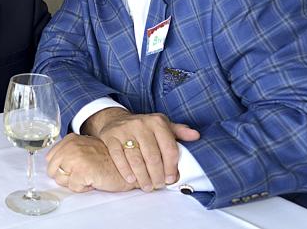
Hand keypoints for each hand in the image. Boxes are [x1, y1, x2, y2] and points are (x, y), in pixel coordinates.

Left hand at [45, 134, 135, 192]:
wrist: (127, 167)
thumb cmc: (106, 160)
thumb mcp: (84, 149)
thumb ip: (68, 153)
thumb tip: (52, 166)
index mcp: (70, 139)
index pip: (50, 159)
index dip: (61, 168)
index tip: (75, 168)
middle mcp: (70, 146)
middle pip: (52, 170)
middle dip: (66, 177)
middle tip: (82, 173)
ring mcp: (76, 158)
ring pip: (60, 180)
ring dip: (74, 183)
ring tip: (88, 176)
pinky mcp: (82, 171)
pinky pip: (73, 187)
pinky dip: (83, 188)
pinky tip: (93, 180)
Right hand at [85, 108, 199, 191]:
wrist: (116, 120)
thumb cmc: (144, 128)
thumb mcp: (162, 126)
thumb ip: (179, 132)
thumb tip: (196, 136)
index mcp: (157, 122)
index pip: (169, 148)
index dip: (172, 167)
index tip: (171, 179)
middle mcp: (140, 124)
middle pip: (152, 156)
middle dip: (157, 175)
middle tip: (159, 185)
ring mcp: (124, 130)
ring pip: (136, 158)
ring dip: (143, 176)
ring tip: (147, 186)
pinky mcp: (110, 136)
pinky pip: (118, 157)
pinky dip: (126, 171)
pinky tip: (131, 179)